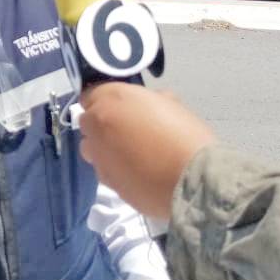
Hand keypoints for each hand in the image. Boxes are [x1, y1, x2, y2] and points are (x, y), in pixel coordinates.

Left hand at [78, 83, 215, 219]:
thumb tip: (151, 104)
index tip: (121, 108)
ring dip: (104, 148)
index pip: (91, 95)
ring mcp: (99, 158)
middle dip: (102, 125)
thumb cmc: (185, 135)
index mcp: (110, 101)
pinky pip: (106, 172)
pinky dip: (117, 170)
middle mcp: (96, 128)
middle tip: (128, 131)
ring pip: (91, 149)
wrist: (191, 181)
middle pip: (88, 123)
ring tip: (131, 155)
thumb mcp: (172, 105)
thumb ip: (150, 101)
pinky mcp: (107, 184)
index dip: (106, 101)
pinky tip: (139, 175)